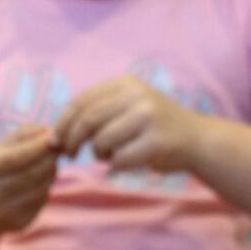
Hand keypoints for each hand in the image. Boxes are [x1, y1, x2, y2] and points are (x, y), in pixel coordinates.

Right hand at [0, 126, 57, 238]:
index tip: (55, 137)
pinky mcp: (18, 224)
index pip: (18, 157)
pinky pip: (41, 201)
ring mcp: (4, 212)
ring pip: (42, 187)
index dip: (40, 146)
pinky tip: (38, 185)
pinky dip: (45, 189)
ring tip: (47, 165)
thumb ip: (20, 136)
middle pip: (33, 172)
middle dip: (50, 158)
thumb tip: (47, 131)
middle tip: (55, 150)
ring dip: (51, 173)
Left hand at [55, 76, 202, 174]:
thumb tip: (53, 136)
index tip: (55, 140)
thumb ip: (96, 113)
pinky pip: (119, 159)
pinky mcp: (155, 141)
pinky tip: (127, 161)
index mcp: (126, 84)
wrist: (197, 139)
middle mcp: (137, 96)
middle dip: (72, 141)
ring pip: (101, 141)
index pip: (80, 102)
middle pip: (87, 121)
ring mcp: (148, 117)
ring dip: (99, 154)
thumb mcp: (127, 107)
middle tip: (69, 154)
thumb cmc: (152, 127)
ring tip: (111, 154)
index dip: (62, 124)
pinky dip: (116, 166)